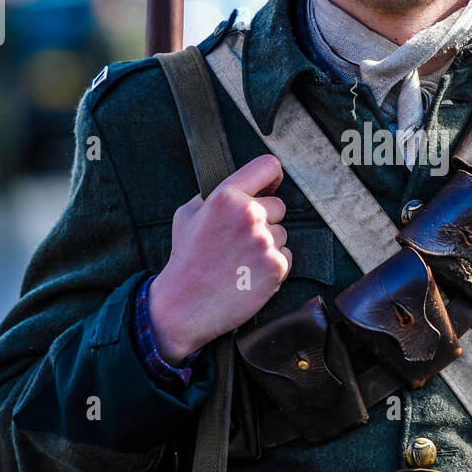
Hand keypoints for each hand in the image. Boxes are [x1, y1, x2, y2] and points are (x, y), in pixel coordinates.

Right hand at [148, 154, 291, 361]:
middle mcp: (249, 215)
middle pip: (279, 206)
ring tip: (240, 260)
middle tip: (240, 240)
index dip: (272, 176)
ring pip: (282, 233)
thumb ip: (213, 196)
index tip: (271, 185)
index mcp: (226, 196)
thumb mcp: (187, 215)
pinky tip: (249, 273)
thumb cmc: (186, 260)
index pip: (268, 166)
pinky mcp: (276, 265)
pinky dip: (272, 265)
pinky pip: (286, 256)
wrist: (185, 305)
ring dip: (268, 245)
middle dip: (265, 220)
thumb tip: (238, 186)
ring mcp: (265, 241)